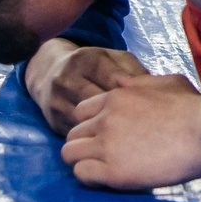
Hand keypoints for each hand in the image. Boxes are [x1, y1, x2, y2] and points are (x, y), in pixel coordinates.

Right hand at [23, 39, 148, 131]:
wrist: (48, 72)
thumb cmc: (93, 66)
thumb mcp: (113, 59)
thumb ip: (133, 70)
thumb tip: (152, 90)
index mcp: (86, 60)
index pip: (113, 80)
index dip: (133, 95)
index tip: (146, 105)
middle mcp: (67, 79)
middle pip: (98, 102)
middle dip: (122, 114)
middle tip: (141, 124)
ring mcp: (57, 102)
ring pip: (87, 122)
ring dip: (109, 130)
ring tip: (129, 134)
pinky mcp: (53, 122)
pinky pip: (78, 135)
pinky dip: (96, 140)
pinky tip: (111, 142)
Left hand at [62, 74, 200, 189]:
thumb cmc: (195, 107)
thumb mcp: (168, 82)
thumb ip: (139, 82)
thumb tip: (120, 81)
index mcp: (116, 97)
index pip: (81, 111)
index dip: (91, 125)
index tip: (106, 136)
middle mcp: (106, 119)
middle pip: (72, 133)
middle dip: (85, 143)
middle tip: (105, 155)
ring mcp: (107, 145)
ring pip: (69, 153)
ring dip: (82, 160)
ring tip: (104, 168)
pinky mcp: (113, 172)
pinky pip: (81, 174)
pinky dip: (90, 177)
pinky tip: (110, 178)